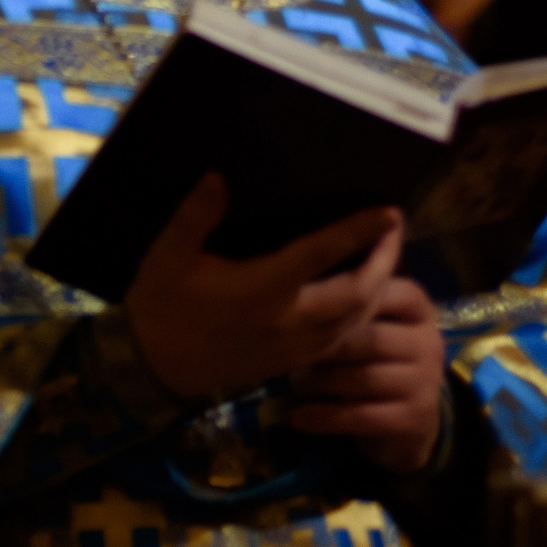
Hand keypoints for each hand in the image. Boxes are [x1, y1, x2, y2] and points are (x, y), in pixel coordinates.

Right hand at [124, 174, 402, 403]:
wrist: (153, 369)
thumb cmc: (161, 307)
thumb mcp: (167, 257)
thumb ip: (195, 217)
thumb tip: (218, 178)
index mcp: (261, 289)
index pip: (321, 254)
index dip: (359, 231)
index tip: (389, 212)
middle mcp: (288, 320)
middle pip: (359, 294)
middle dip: (385, 262)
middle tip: (392, 233)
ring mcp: (295, 347)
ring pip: (358, 321)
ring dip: (379, 289)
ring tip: (383, 261)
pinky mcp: (292, 363)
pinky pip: (343, 341)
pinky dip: (361, 317)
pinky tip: (359, 300)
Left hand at [288, 274, 446, 473]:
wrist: (404, 415)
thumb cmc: (370, 357)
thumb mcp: (363, 325)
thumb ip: (342, 306)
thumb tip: (291, 299)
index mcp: (415, 309)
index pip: (383, 292)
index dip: (341, 302)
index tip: (303, 309)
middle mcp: (428, 342)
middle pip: (369, 339)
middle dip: (324, 348)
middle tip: (287, 353)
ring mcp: (425, 382)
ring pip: (364, 378)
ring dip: (320, 382)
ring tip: (293, 383)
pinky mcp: (414, 417)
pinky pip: (362, 415)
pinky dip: (324, 416)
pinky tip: (298, 415)